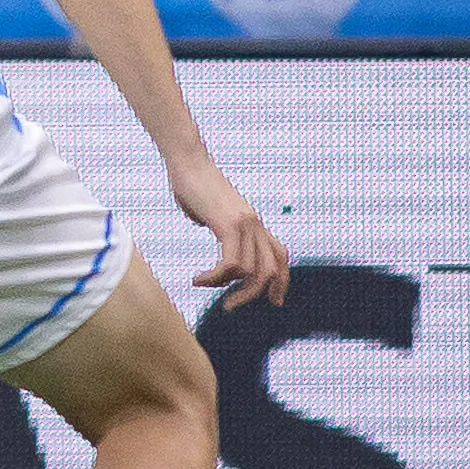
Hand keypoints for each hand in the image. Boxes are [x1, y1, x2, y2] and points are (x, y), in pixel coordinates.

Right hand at [166, 156, 288, 309]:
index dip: (281, 281)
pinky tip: (197, 279)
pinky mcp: (229, 224)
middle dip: (253, 294)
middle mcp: (255, 224)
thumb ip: (212, 220)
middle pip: (271, 270)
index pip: (281, 255)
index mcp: (254, 221)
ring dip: (225, 287)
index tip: (273, 301)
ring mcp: (245, 224)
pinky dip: (214, 278)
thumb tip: (206, 224)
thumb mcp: (207, 209)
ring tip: (202, 283)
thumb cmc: (190, 182)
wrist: (188, 162)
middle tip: (229, 307)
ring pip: (249, 271)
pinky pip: (229, 263)